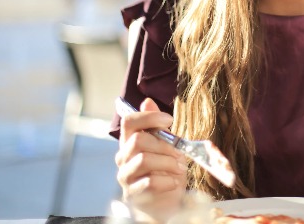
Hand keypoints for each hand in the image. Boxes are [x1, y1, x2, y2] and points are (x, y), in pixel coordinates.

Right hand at [115, 98, 187, 218]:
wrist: (164, 202)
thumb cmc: (165, 170)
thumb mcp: (166, 145)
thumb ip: (157, 126)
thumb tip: (148, 101)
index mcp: (130, 141)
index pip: (129, 121)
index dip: (149, 117)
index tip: (169, 120)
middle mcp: (123, 157)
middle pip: (138, 140)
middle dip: (165, 145)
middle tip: (180, 153)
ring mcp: (125, 175)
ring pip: (143, 159)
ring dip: (167, 162)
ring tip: (180, 168)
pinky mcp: (132, 193)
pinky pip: (148, 182)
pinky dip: (166, 181)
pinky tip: (174, 182)